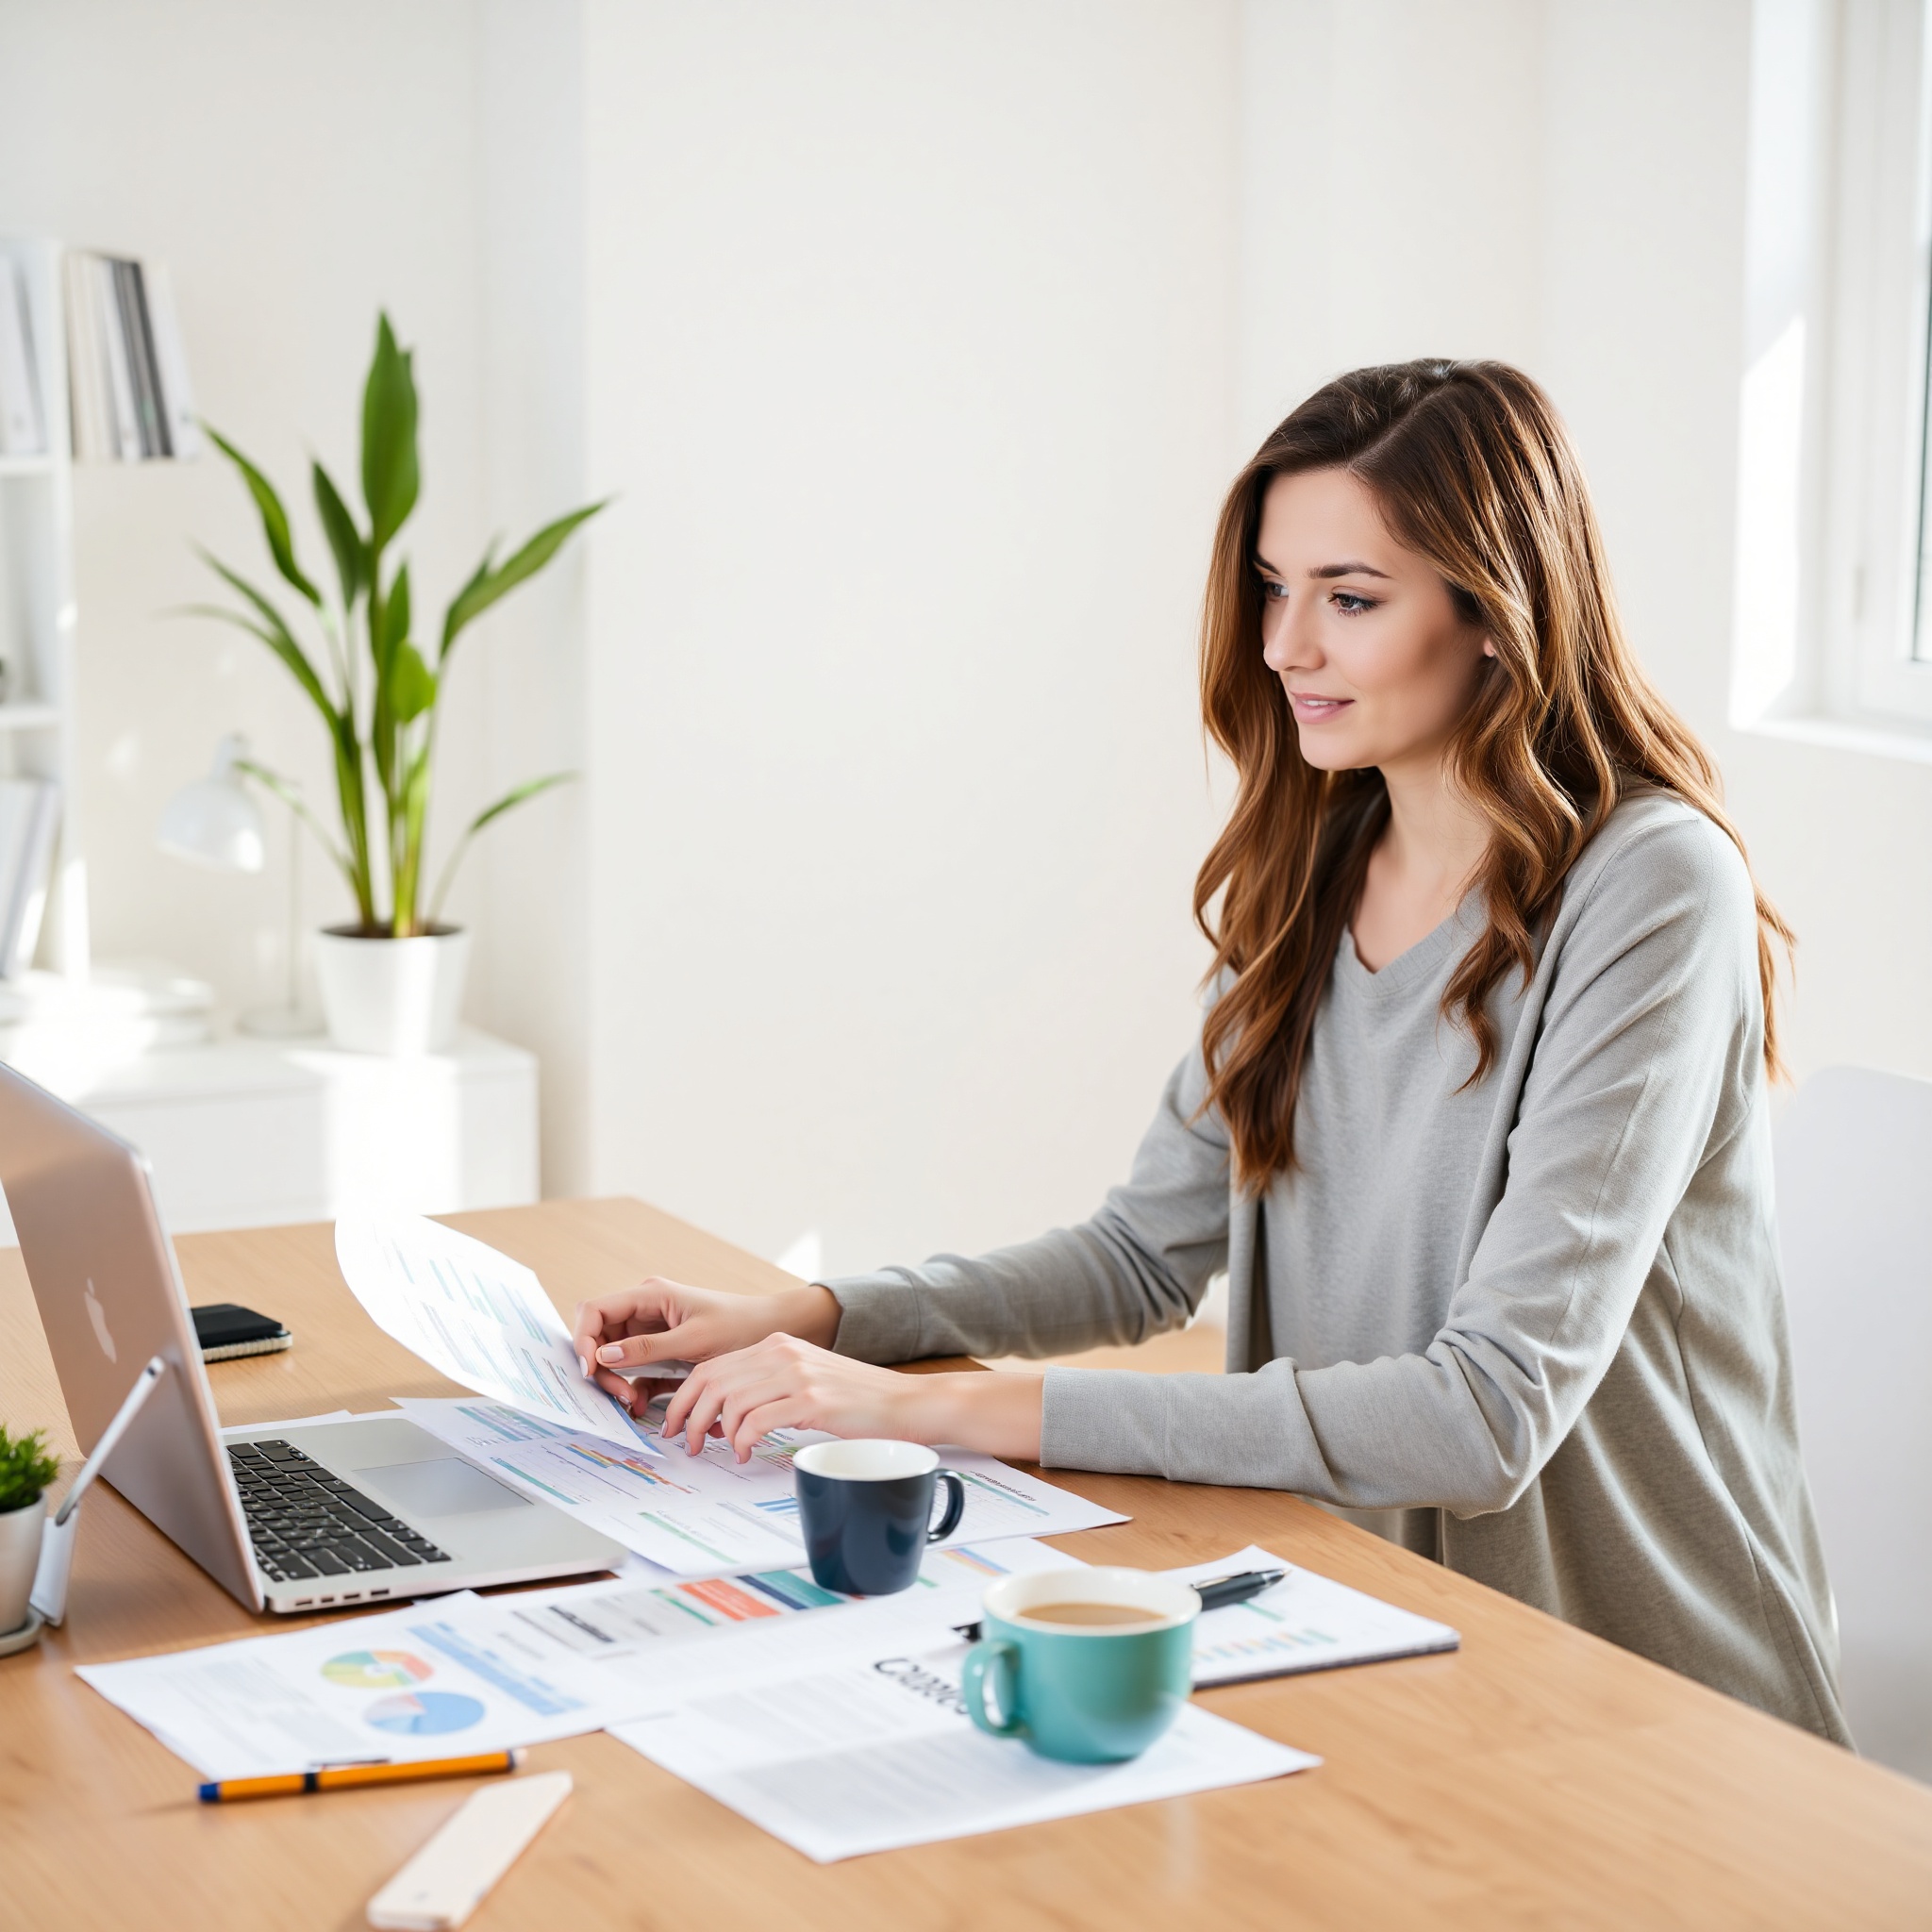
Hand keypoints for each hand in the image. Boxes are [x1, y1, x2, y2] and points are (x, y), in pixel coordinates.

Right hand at [572, 1277, 839, 1414]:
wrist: (772, 1333)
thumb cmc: (739, 1326)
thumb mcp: (694, 1339)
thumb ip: (648, 1347)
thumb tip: (602, 1355)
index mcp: (649, 1295)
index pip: (595, 1310)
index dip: (583, 1338)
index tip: (589, 1370)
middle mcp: (644, 1310)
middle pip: (598, 1336)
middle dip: (598, 1366)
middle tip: (616, 1393)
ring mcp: (650, 1332)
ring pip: (611, 1357)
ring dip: (614, 1381)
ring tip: (630, 1403)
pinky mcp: (659, 1355)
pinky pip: (632, 1371)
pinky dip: (631, 1388)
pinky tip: (638, 1405)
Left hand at [662, 1335, 920, 1457]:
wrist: (907, 1402)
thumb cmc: (861, 1399)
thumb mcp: (809, 1377)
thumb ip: (770, 1384)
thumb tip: (729, 1414)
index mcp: (779, 1345)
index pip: (714, 1364)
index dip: (686, 1395)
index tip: (677, 1420)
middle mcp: (783, 1352)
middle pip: (712, 1380)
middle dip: (687, 1414)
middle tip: (685, 1441)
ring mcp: (797, 1374)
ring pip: (729, 1400)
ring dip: (712, 1430)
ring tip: (717, 1450)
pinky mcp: (811, 1400)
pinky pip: (756, 1421)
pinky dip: (741, 1440)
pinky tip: (744, 1452)